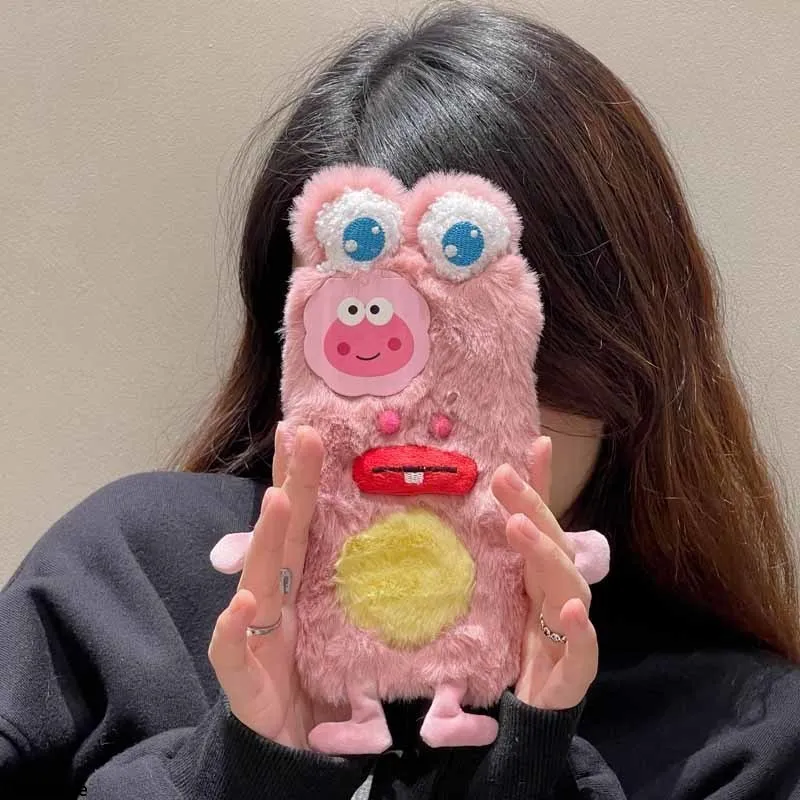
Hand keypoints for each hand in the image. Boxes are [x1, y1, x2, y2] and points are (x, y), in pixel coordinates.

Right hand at [208, 424, 335, 748]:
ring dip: (264, 538)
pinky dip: (233, 627)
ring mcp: (253, 633)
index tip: (307, 430)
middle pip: (281, 534)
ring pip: (257, 578)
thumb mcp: (340, 625)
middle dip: (288, 484)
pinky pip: (232, 650)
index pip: (302, 520)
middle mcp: (273, 597)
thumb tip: (390, 537)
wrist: (287, 745)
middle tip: (298, 435)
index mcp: (299, 583)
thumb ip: (353, 586)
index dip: (301, 476)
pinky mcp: (243, 676)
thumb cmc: (317, 679)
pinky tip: (242, 603)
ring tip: (275, 500)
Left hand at [490, 436, 598, 709]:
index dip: (542, 483)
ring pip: (567, 582)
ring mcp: (573, 624)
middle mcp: (560, 589)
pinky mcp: (579, 664)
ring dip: (546, 553)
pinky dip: (579, 626)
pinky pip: (583, 644)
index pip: (543, 520)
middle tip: (503, 477)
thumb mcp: (505, 596)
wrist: (539, 707)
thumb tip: (476, 517)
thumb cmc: (522, 643)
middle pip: (552, 542)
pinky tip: (570, 609)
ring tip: (521, 528)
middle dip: (531, 507)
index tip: (538, 442)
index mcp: (540, 571)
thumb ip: (500, 561)